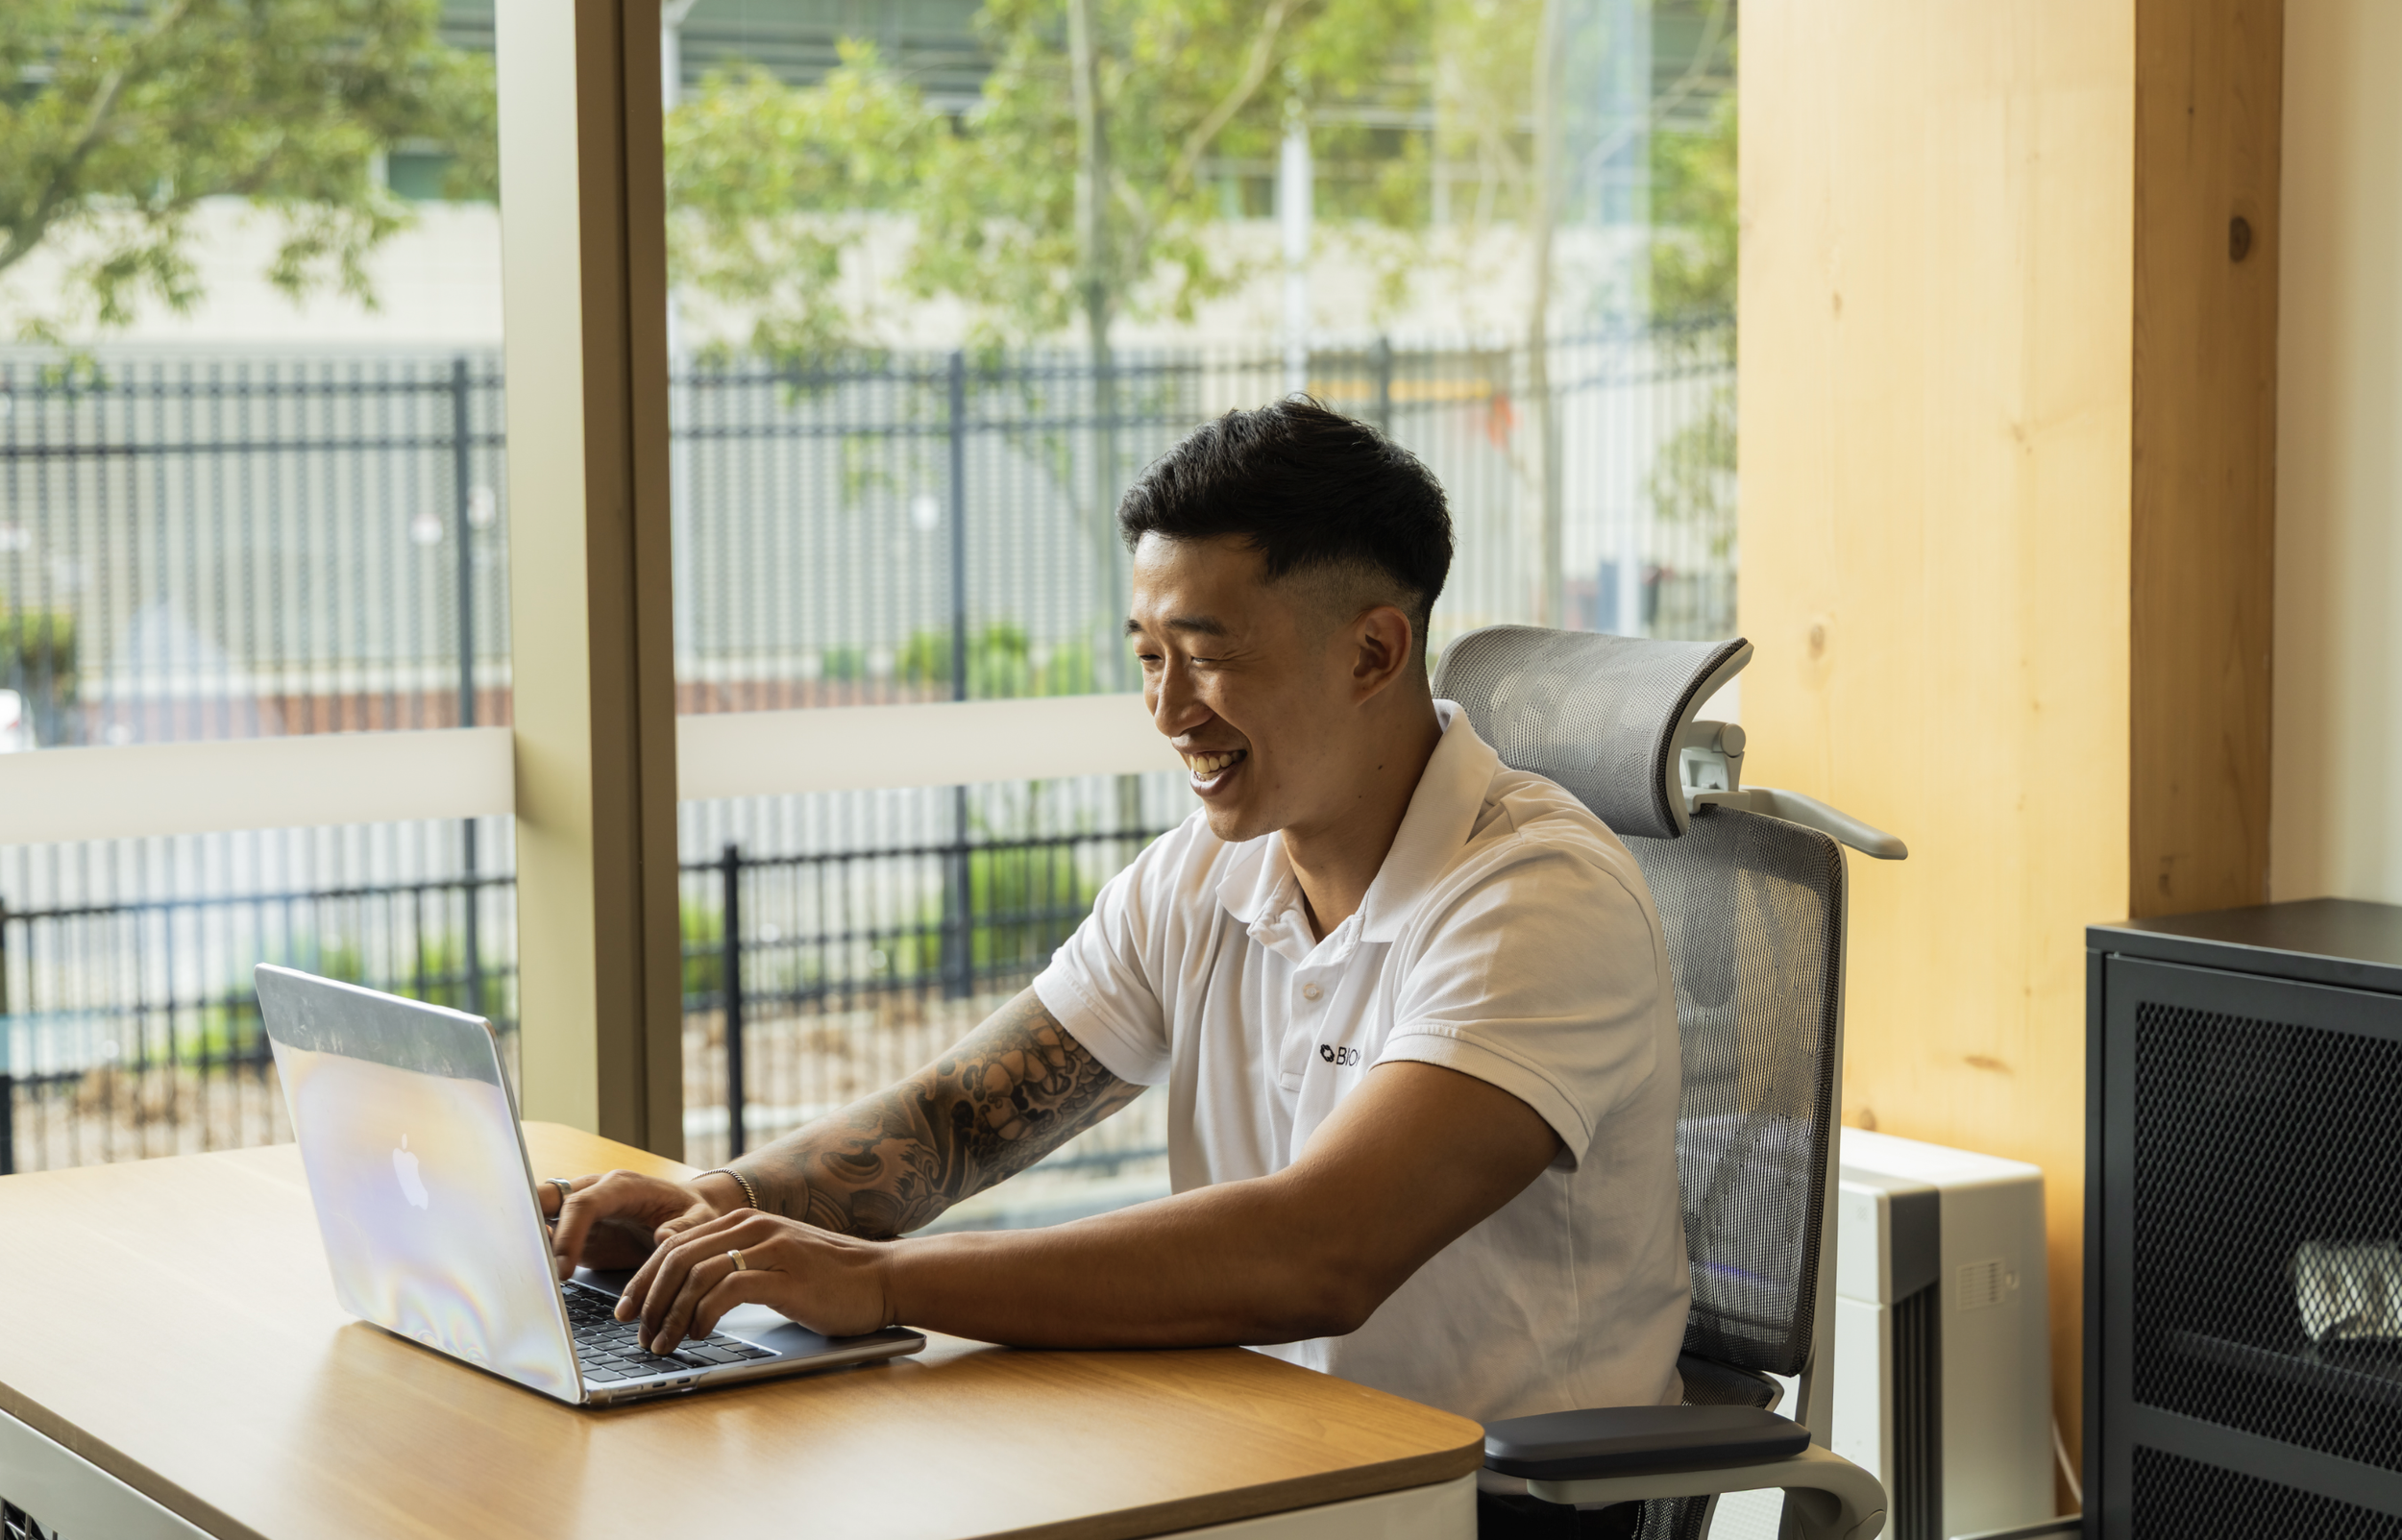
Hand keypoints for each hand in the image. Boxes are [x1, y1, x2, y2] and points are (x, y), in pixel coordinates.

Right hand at [540, 1169, 729, 1280]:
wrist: (690, 1213)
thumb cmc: (694, 1213)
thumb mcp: (701, 1219)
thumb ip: (684, 1228)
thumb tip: (662, 1238)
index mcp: (621, 1186)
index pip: (583, 1204)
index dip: (568, 1235)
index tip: (564, 1270)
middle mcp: (594, 1193)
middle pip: (547, 1197)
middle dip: (529, 1223)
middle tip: (523, 1262)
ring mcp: (582, 1213)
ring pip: (540, 1215)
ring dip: (529, 1241)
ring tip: (524, 1274)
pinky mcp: (578, 1234)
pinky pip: (549, 1241)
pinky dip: (537, 1256)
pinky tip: (536, 1280)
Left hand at [615, 1208, 896, 1352]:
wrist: (884, 1279)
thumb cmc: (830, 1278)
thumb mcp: (771, 1261)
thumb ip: (728, 1258)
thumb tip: (676, 1263)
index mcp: (745, 1221)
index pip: (674, 1244)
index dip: (643, 1279)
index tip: (626, 1311)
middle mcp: (753, 1227)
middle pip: (677, 1257)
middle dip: (647, 1298)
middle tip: (636, 1332)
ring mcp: (770, 1248)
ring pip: (696, 1274)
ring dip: (669, 1314)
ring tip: (662, 1343)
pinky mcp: (785, 1275)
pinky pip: (727, 1291)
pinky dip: (702, 1315)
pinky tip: (698, 1335)